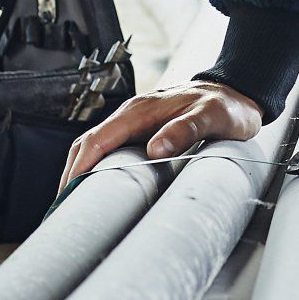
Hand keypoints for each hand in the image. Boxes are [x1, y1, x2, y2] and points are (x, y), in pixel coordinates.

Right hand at [60, 81, 262, 195]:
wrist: (235, 91)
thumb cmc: (225, 106)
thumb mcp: (212, 117)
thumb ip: (185, 130)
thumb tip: (154, 149)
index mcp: (140, 111)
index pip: (97, 140)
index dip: (80, 168)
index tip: (69, 194)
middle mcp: (130, 114)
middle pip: (87, 144)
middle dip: (70, 174)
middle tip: (63, 208)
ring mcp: (134, 121)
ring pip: (94, 145)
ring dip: (79, 171)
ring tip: (72, 203)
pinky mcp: (140, 129)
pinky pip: (108, 147)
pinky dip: (94, 166)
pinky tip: (95, 185)